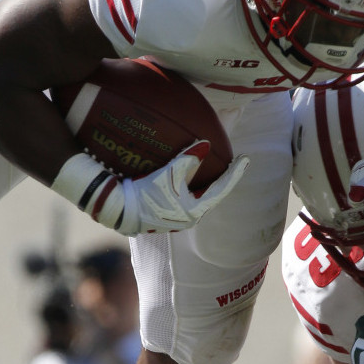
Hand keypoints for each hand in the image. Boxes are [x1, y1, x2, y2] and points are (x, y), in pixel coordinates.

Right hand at [52, 141, 248, 235]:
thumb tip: (205, 145)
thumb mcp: (168, 175)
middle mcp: (187, 218)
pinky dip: (189, 184)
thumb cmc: (145, 193)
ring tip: (210, 168)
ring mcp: (175, 218)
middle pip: (211, 195)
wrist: (118, 209)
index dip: (234, 174)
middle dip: (220, 179)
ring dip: (203, 182)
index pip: (221, 189)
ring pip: (196, 197)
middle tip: (231, 163)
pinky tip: (184, 176)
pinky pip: (183, 197)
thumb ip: (188, 159)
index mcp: (194, 211)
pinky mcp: (163, 214)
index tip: (245, 159)